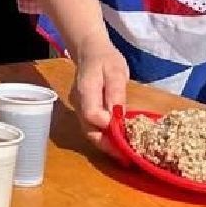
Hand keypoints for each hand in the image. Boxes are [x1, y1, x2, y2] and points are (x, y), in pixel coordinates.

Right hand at [70, 39, 129, 153]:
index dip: (109, 126)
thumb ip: (116, 94)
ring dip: (106, 144)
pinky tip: (118, 140)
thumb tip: (119, 117)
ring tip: (125, 152)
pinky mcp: (84, 111)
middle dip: (107, 145)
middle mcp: (78, 103)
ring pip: (89, 132)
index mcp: (85, 92)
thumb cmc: (105, 58)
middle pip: (88, 130)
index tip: (126, 131)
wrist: (90, 50)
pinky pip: (92, 127)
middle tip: (127, 156)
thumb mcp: (115, 71)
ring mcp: (79, 108)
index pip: (93, 115)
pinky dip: (104, 137)